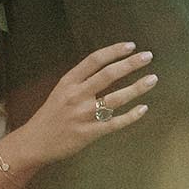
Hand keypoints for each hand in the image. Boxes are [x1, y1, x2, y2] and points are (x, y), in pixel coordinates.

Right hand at [0, 42, 153, 170]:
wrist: (35, 142)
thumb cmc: (51, 114)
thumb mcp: (61, 90)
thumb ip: (82, 80)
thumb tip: (108, 67)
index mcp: (69, 82)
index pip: (94, 60)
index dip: (114, 51)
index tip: (131, 46)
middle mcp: (76, 95)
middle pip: (108, 75)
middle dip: (130, 64)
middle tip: (148, 56)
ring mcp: (83, 115)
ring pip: (115, 98)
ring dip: (137, 88)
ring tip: (152, 79)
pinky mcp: (89, 133)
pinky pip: (115, 123)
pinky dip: (131, 116)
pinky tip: (143, 108)